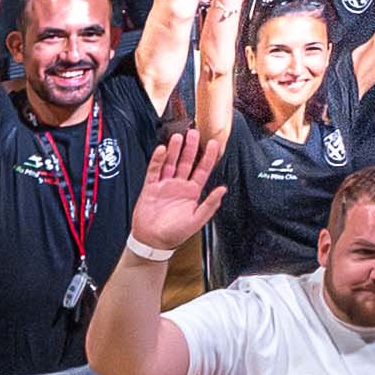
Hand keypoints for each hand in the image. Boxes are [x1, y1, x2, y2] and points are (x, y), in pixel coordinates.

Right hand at [127, 123, 220, 254]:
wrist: (152, 241)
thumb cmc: (174, 234)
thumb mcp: (197, 220)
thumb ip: (210, 204)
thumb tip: (223, 190)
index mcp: (192, 192)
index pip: (202, 170)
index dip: (208, 156)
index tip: (213, 143)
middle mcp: (179, 185)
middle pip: (186, 162)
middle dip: (190, 147)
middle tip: (194, 132)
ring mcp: (164, 185)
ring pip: (170, 163)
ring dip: (174, 150)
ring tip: (178, 137)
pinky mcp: (150, 187)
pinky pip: (154, 171)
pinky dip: (158, 160)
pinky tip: (161, 150)